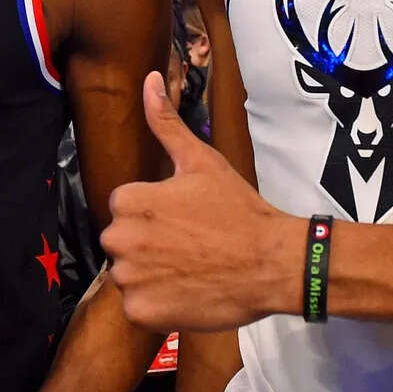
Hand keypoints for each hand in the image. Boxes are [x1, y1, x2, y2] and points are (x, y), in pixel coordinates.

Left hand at [104, 72, 299, 332]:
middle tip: (190, 245)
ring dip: (151, 275)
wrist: (271, 263)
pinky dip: (157, 305)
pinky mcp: (141, 313)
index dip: (156, 213)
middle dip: (148, 244)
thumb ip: (166, 122)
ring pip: (128, 276)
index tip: (185, 219)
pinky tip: (187, 292)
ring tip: (190, 269)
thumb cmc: (238, 210)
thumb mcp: (201, 160)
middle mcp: (121, 239)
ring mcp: (129, 279)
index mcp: (129, 201)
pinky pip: (137, 308)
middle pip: (122, 242)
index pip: (125, 207)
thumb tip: (149, 79)